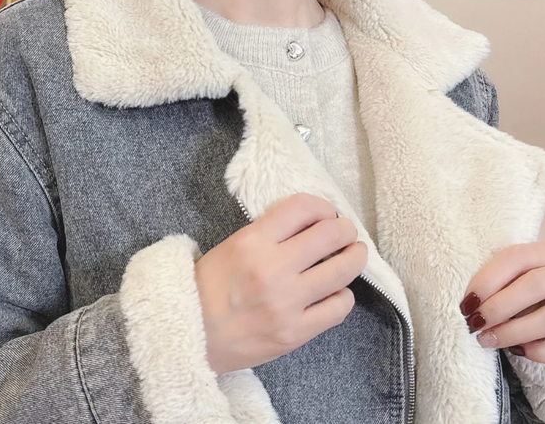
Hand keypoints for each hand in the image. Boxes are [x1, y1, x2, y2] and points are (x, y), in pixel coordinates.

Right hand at [194, 193, 367, 373]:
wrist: (189, 337)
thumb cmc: (208, 288)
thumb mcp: (232, 246)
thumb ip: (270, 233)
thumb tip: (311, 223)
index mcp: (252, 241)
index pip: (303, 207)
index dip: (322, 206)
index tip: (325, 213)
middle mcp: (272, 269)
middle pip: (331, 234)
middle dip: (345, 229)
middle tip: (345, 233)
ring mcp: (286, 303)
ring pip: (344, 270)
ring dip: (354, 258)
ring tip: (352, 256)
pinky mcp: (295, 333)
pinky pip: (339, 307)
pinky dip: (343, 295)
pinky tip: (334, 291)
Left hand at [460, 241, 544, 362]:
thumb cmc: (533, 284)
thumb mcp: (518, 272)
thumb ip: (499, 280)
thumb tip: (470, 304)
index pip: (514, 258)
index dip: (486, 280)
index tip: (466, 302)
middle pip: (533, 286)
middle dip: (498, 308)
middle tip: (475, 324)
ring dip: (515, 331)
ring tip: (489, 340)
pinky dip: (542, 351)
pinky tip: (520, 351)